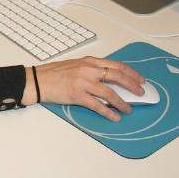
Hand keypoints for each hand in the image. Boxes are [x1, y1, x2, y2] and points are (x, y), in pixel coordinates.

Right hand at [30, 56, 144, 121]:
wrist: (38, 80)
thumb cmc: (54, 73)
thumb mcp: (76, 65)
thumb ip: (92, 69)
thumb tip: (109, 79)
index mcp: (89, 61)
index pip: (116, 65)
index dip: (131, 72)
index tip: (140, 79)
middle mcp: (88, 69)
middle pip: (117, 76)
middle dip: (132, 85)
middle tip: (141, 93)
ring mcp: (83, 82)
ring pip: (109, 92)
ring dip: (122, 102)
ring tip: (129, 109)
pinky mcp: (77, 95)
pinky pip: (97, 105)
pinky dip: (108, 112)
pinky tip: (115, 117)